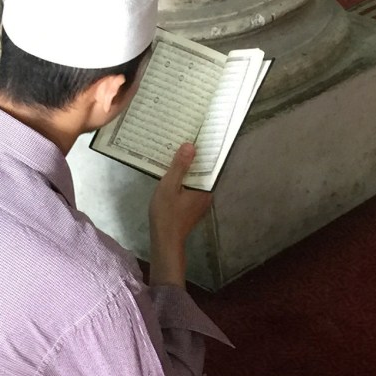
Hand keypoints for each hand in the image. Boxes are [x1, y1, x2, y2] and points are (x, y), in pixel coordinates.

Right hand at [147, 143, 212, 286]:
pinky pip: (191, 187)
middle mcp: (207, 194)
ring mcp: (201, 201)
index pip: (210, 164)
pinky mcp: (193, 206)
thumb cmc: (167, 213)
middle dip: (196, 157)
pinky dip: (185, 178)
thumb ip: (180, 166)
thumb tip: (190, 145)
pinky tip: (174, 172)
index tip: (200, 135)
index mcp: (206, 188)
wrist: (165, 240)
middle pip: (203, 171)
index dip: (205, 150)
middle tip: (187, 139)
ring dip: (189, 168)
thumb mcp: (170, 186)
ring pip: (196, 179)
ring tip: (178, 151)